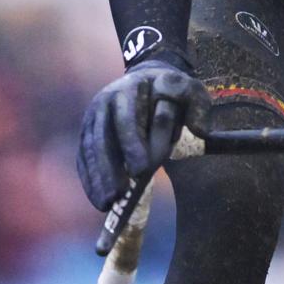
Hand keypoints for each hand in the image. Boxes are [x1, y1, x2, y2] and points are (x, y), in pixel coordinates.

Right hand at [76, 60, 210, 210]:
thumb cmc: (171, 91)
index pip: (127, 117)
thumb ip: (199, 108)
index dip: (132, 143)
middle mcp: (104, 100)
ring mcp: (93, 117)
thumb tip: (199, 131)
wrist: (146, 80)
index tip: (142, 170)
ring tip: (108, 203)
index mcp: (129, 88)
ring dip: (97, 178)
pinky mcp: (88, 133)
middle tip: (120, 195)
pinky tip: (98, 199)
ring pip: (90, 149)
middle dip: (110, 168)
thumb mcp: (191, 90)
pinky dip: (89, 179)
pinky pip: (84, 158)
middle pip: (102, 137)